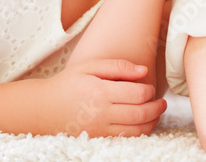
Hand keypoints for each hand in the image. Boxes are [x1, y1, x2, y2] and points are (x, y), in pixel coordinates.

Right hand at [46, 58, 166, 136]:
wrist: (43, 108)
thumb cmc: (68, 83)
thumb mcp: (89, 67)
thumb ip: (118, 66)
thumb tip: (143, 70)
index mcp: (100, 91)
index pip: (137, 94)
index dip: (149, 90)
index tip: (149, 87)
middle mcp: (102, 112)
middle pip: (141, 114)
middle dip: (157, 108)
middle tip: (162, 102)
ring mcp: (100, 128)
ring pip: (137, 130)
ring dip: (152, 122)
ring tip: (156, 113)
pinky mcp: (99, 138)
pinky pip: (126, 138)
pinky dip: (140, 132)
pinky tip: (143, 123)